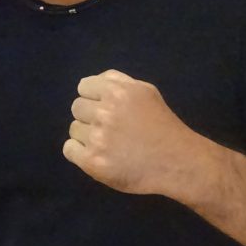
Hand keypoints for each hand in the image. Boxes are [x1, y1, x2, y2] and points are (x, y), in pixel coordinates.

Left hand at [62, 70, 201, 195]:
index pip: (83, 87)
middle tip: (109, 128)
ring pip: (74, 129)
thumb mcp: (146, 91)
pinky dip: (79, 153)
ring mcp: (98, 138)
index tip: (104, 108)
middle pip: (77, 108)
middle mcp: (105, 112)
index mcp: (117, 92)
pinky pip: (69, 149)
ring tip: (108, 144)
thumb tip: (92, 82)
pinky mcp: (93, 161)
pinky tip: (97, 155)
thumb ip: (118, 82)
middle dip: (90, 116)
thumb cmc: (163, 126)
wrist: (177, 163)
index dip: (93, 97)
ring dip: (87, 136)